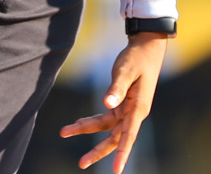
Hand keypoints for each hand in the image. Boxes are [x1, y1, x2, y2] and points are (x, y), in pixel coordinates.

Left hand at [59, 32, 167, 172]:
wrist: (146, 49)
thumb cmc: (137, 59)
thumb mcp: (126, 71)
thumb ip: (117, 88)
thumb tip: (107, 103)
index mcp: (139, 108)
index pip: (128, 136)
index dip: (122, 153)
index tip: (117, 170)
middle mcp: (133, 113)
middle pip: (115, 138)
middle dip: (98, 151)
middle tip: (81, 163)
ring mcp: (127, 109)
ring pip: (106, 127)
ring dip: (86, 129)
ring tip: (65, 132)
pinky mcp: (121, 104)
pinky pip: (105, 117)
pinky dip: (91, 120)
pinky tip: (78, 123)